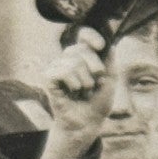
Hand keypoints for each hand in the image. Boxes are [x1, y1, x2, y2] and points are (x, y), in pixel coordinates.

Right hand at [40, 27, 113, 158]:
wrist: (87, 122)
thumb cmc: (97, 101)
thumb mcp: (109, 79)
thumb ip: (109, 60)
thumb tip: (110, 43)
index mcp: (82, 56)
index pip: (84, 36)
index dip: (91, 36)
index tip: (101, 46)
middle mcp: (67, 58)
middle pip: (83, 50)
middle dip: (95, 69)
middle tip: (94, 85)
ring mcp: (56, 66)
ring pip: (75, 63)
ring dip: (86, 82)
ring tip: (83, 92)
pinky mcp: (47, 76)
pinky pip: (64, 72)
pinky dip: (74, 85)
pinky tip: (72, 93)